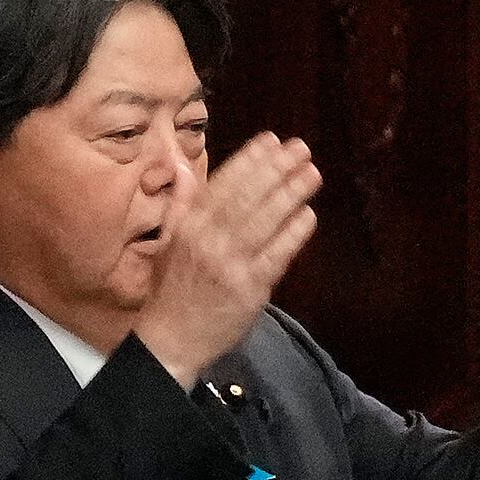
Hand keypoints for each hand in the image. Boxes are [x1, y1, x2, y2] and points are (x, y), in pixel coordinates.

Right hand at [139, 132, 317, 384]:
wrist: (171, 339)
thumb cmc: (172, 289)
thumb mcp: (167, 241)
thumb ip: (180, 203)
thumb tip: (184, 166)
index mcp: (188, 227)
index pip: (223, 185)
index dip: (249, 160)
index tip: (270, 140)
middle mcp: (208, 241)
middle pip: (247, 198)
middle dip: (276, 169)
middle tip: (300, 148)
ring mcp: (230, 265)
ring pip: (264, 221)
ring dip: (291, 194)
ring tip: (312, 172)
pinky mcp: (250, 289)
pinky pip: (276, 255)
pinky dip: (293, 233)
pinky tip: (308, 214)